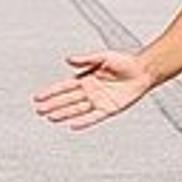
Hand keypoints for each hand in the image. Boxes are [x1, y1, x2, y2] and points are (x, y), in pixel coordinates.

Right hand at [31, 50, 154, 130]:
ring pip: (77, 109)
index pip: (64, 86)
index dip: (51, 91)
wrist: (143, 71)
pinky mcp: (108, 109)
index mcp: (86, 78)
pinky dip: (83, 122)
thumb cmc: (125, 62)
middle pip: (67, 99)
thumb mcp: (103, 56)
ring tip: (50, 117)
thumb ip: (85, 59)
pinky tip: (73, 125)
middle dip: (52, 104)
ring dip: (63, 113)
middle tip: (39, 110)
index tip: (38, 96)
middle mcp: (90, 91)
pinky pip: (93, 117)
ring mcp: (98, 101)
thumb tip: (68, 59)